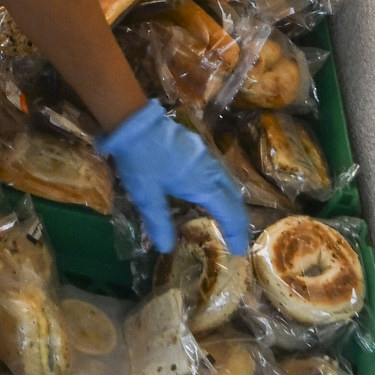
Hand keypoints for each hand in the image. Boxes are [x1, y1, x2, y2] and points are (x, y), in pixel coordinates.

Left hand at [99, 96, 250, 256]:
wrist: (135, 122)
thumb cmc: (141, 160)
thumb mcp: (146, 196)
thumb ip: (159, 222)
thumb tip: (166, 248)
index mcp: (203, 184)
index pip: (228, 213)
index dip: (236, 234)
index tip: (240, 252)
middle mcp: (211, 170)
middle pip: (235, 197)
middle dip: (240, 220)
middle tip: (239, 240)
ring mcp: (207, 156)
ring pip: (229, 183)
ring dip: (233, 204)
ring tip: (230, 222)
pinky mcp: (199, 148)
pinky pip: (220, 174)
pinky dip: (224, 190)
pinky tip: (214, 195)